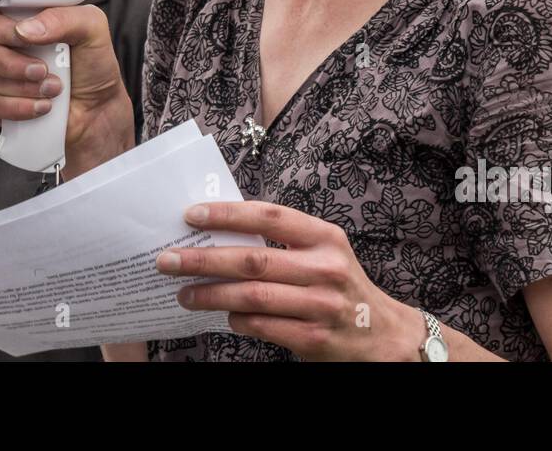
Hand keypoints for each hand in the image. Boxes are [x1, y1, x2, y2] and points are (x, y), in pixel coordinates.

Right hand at [0, 5, 133, 177]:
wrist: (96, 109)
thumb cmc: (92, 65)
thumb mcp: (91, 29)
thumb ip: (63, 18)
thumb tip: (26, 30)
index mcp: (15, 16)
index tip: (23, 38)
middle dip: (10, 62)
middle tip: (43, 69)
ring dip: (20, 86)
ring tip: (53, 88)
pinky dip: (16, 107)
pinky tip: (41, 106)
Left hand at [156, 201, 427, 360]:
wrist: (382, 334)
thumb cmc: (341, 285)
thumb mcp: (324, 251)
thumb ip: (283, 241)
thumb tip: (219, 231)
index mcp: (325, 237)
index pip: (269, 216)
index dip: (228, 214)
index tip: (192, 215)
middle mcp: (325, 268)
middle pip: (253, 260)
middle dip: (204, 260)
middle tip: (168, 260)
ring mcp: (321, 305)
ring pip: (252, 297)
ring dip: (211, 295)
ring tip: (183, 293)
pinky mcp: (314, 338)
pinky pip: (262, 327)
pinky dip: (237, 320)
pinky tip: (222, 315)